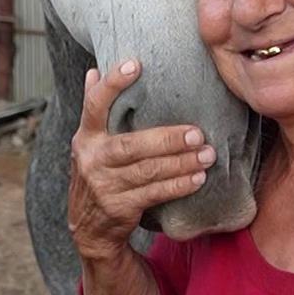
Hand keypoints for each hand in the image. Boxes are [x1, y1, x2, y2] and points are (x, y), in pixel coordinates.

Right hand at [67, 58, 213, 260]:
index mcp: (86, 137)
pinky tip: (197, 178)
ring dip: (180, 163)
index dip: (113, 84)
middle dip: (167, 139)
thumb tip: (94, 72)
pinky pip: (154, 193)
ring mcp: (104, 185)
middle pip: (131, 145)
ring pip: (147, 171)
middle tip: (197, 132)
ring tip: (207, 155)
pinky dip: (178, 186)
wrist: (90, 229)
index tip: (136, 64)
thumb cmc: (99, 174)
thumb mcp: (90, 144)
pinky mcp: (119, 207)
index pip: (94, 105)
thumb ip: (95, 110)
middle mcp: (92, 159)